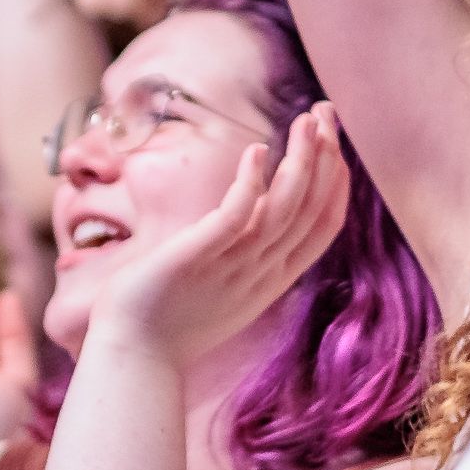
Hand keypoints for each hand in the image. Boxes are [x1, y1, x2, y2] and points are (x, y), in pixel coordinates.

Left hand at [90, 104, 350, 366]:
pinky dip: (252, 184)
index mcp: (272, 279)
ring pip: (285, 208)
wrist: (133, 357)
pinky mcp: (198, 257)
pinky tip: (257, 151)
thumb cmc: (170, 320)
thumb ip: (245, 255)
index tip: (336, 145)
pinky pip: (237, 217)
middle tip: (326, 112)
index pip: (323, 227)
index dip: (336, 184)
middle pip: (311, 209)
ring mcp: (233, 267)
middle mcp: (262, 273)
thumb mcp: (224, 286)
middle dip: (326, 157)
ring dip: (301, 161)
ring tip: (307, 119)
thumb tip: (253, 217)